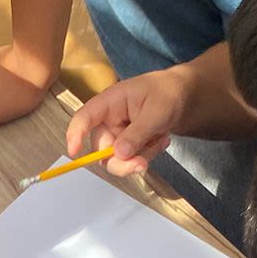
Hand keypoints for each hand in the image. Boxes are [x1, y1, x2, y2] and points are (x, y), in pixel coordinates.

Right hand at [64, 67, 190, 175]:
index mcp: (110, 102)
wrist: (182, 97)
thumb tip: (119, 154)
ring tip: (162, 138)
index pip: (84, 117)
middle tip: (143, 164)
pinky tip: (161, 139)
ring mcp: (116, 134)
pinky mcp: (125, 145)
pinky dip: (147, 155)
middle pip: (101, 151)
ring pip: (117, 160)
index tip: (74, 152)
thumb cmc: (168, 93)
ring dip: (141, 156)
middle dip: (123, 162)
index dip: (75, 134)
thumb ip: (138, 133)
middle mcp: (108, 120)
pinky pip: (129, 161)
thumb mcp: (157, 111)